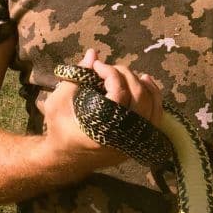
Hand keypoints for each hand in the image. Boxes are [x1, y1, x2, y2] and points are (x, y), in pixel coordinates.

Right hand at [40, 49, 163, 174]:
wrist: (66, 158)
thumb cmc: (59, 129)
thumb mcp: (58, 102)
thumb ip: (76, 78)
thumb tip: (93, 53)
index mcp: (100, 131)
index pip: (119, 96)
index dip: (111, 74)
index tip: (97, 66)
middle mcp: (121, 139)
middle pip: (139, 98)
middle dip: (126, 75)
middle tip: (110, 68)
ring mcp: (132, 143)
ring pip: (152, 108)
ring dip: (144, 85)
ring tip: (130, 73)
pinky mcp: (138, 143)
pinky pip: (155, 117)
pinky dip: (154, 98)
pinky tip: (146, 84)